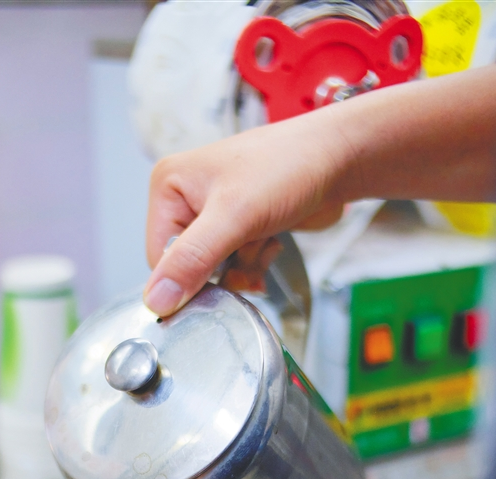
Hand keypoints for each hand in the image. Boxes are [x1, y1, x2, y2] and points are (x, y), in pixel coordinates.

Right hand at [143, 109, 346, 315]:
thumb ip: (192, 260)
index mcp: (168, 186)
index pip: (158, 259)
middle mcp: (185, 199)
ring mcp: (213, 214)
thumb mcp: (234, 216)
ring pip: (213, 272)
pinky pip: (235, 266)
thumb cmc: (288, 168)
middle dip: (222, 272)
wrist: (340, 158)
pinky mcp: (239, 227)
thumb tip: (155, 302)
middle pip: (186, 268)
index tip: (220, 274)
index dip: (187, 277)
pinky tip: (272, 241)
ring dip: (243, 268)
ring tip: (265, 242)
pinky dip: (255, 263)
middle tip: (250, 252)